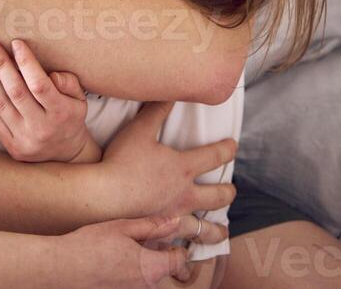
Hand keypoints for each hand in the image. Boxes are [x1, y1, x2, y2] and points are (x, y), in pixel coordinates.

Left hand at [0, 38, 100, 162]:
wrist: (65, 154)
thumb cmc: (70, 116)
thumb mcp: (79, 98)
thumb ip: (68, 82)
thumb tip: (49, 74)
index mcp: (61, 113)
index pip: (40, 85)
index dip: (27, 63)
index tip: (16, 43)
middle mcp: (41, 128)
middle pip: (16, 92)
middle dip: (1, 66)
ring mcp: (25, 140)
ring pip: (2, 104)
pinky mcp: (12, 148)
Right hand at [56, 213, 197, 287]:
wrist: (62, 268)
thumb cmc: (90, 245)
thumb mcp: (123, 227)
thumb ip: (153, 226)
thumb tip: (176, 221)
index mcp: (150, 268)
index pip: (179, 261)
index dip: (177, 247)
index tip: (169, 238)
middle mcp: (144, 287)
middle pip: (163, 271)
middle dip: (157, 256)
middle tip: (139, 241)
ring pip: (146, 279)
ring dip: (141, 266)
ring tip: (121, 251)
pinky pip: (132, 284)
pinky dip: (127, 275)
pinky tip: (112, 264)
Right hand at [101, 101, 235, 246]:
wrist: (106, 197)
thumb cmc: (123, 161)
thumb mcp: (140, 129)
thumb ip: (157, 110)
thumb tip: (172, 92)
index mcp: (183, 168)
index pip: (214, 156)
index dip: (227, 149)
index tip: (233, 146)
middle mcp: (185, 194)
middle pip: (217, 195)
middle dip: (227, 191)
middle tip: (231, 189)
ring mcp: (175, 216)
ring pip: (205, 226)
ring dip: (217, 228)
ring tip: (223, 231)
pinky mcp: (163, 231)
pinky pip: (183, 241)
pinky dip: (191, 244)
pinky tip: (192, 247)